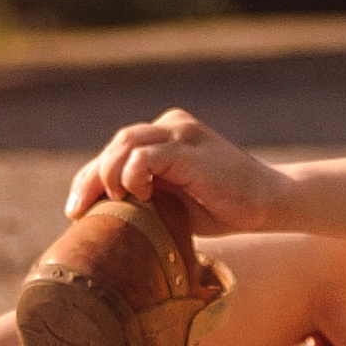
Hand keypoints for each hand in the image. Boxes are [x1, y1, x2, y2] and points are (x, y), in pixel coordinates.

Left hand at [64, 107, 286, 238]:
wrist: (269, 202)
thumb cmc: (222, 206)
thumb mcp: (173, 200)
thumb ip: (145, 195)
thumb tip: (104, 219)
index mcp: (164, 135)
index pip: (115, 151)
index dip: (88, 178)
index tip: (75, 211)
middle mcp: (171, 125)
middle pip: (115, 144)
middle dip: (90, 178)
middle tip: (78, 211)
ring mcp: (182, 134)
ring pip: (126, 143)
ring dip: (109, 174)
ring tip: (113, 199)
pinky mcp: (191, 149)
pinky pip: (148, 154)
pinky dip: (134, 173)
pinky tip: (140, 193)